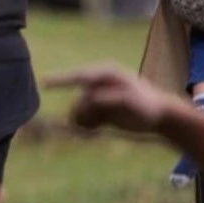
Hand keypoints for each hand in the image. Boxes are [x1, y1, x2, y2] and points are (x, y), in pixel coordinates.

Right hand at [43, 63, 168, 133]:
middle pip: (78, 100)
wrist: (160, 116)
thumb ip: (109, 99)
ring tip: (100, 125)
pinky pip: (83, 120)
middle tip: (97, 122)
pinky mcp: (99, 110)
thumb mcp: (131, 101)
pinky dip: (88, 126)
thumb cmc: (149, 105)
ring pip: (78, 111)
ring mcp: (98, 97)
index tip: (43, 82)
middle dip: (83, 113)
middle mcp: (99, 84)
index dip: (59, 80)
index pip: (79, 76)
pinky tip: (100, 127)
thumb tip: (89, 99)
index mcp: (106, 74)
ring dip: (85, 121)